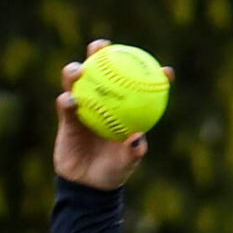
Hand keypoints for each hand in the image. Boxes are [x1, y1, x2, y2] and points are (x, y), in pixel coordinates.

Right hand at [53, 41, 172, 190]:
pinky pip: (65, 105)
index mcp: (123, 109)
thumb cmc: (112, 172)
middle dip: (101, 52)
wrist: (88, 186)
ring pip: (77, 80)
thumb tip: (137, 138)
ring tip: (80, 69)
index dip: (151, 76)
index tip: (167, 71)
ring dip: (76, 70)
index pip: (137, 87)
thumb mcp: (126, 164)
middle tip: (104, 45)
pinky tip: (70, 100)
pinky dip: (67, 101)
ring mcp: (83, 106)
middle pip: (100, 69)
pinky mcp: (67, 118)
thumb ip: (133, 152)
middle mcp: (102, 101)